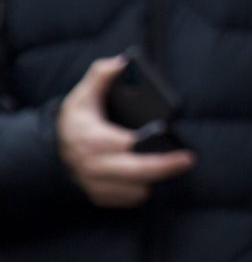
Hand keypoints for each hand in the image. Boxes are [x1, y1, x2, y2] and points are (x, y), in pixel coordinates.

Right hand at [56, 57, 196, 208]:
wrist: (53, 151)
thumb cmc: (76, 121)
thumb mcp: (83, 95)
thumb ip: (101, 75)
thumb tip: (122, 62)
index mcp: (90, 139)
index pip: (126, 145)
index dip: (149, 144)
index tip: (172, 140)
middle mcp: (92, 166)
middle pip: (136, 173)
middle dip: (165, 168)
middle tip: (188, 160)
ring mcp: (95, 185)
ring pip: (137, 191)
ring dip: (154, 179)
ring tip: (166, 164)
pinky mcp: (101, 197)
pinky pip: (130, 200)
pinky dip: (142, 190)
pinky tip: (148, 177)